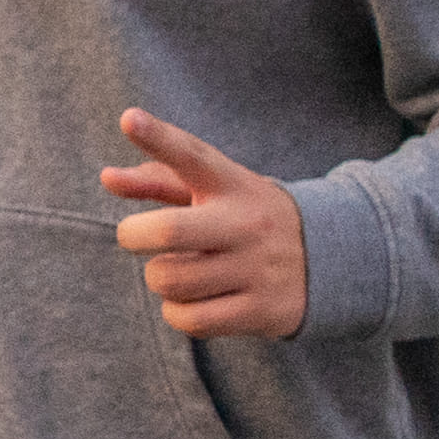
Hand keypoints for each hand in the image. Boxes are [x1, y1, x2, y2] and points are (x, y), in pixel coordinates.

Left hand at [99, 106, 308, 340]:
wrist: (332, 255)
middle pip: (168, 231)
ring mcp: (257, 267)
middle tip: (134, 236)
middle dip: (133, 236)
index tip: (128, 119)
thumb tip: (107, 178)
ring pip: (171, 281)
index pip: (192, 155)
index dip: (157, 137)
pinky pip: (190, 320)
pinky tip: (192, 300)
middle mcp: (246, 223)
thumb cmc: (243, 216)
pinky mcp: (262, 310)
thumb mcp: (211, 190)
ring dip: (160, 279)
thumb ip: (158, 180)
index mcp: (231, 183)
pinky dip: (177, 312)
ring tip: (179, 271)